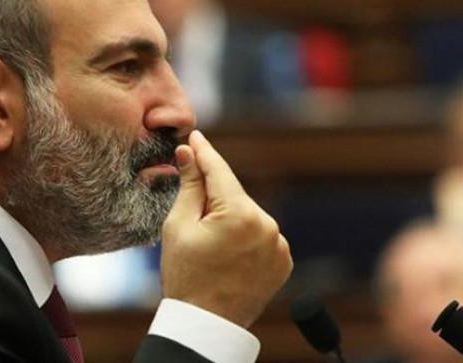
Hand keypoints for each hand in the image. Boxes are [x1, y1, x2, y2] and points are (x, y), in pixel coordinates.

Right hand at [160, 130, 292, 327]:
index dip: (205, 152)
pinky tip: (228, 252)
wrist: (206, 325)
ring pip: (248, 215)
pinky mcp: (283, 260)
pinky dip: (245, 235)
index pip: (220, 171)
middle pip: (234, 195)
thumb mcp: (178, 227)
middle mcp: (267, 225)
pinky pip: (261, 235)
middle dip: (214, 194)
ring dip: (230, 216)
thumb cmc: (186, 277)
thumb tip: (189, 154)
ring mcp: (279, 244)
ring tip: (209, 243)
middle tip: (191, 205)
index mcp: (240, 214)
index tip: (196, 137)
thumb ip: (189, 186)